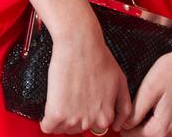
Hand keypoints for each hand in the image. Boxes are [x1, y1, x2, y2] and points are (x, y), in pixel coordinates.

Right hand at [40, 17, 131, 133]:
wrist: (79, 44)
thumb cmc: (98, 58)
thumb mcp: (120, 81)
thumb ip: (124, 106)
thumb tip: (118, 125)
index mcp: (106, 116)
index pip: (96, 128)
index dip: (90, 112)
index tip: (86, 102)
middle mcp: (90, 121)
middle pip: (78, 129)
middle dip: (76, 114)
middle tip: (75, 93)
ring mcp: (73, 119)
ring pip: (63, 129)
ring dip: (61, 117)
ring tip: (66, 94)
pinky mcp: (56, 114)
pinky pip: (47, 127)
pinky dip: (47, 118)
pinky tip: (54, 101)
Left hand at [119, 41, 171, 135]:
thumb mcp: (149, 88)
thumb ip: (135, 111)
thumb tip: (126, 125)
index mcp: (164, 126)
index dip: (127, 129)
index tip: (124, 121)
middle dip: (142, 128)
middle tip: (138, 112)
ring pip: (166, 135)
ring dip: (157, 127)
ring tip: (154, 108)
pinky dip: (171, 125)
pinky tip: (168, 109)